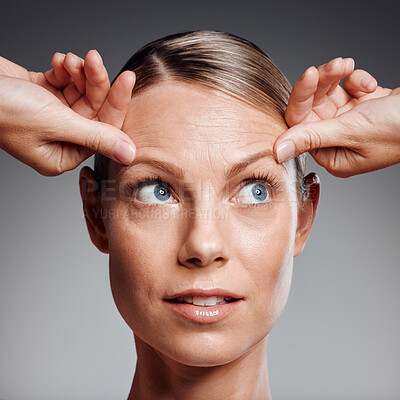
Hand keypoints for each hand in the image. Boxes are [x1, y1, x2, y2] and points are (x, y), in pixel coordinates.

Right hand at [0, 50, 135, 175]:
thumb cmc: (1, 111)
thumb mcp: (56, 124)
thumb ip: (97, 137)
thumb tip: (129, 154)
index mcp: (63, 155)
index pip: (103, 131)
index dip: (117, 104)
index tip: (127, 80)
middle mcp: (60, 138)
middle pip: (94, 109)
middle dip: (95, 82)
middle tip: (94, 59)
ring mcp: (52, 116)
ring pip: (82, 92)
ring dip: (79, 72)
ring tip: (68, 60)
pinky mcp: (43, 95)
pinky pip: (65, 82)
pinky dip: (65, 70)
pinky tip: (57, 61)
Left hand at [274, 57, 399, 176]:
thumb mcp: (351, 132)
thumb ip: (311, 138)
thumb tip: (277, 152)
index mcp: (332, 156)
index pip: (301, 126)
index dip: (302, 99)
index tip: (309, 76)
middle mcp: (338, 142)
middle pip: (313, 107)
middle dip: (322, 82)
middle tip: (334, 65)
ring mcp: (350, 124)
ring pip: (328, 95)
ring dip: (337, 77)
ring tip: (349, 66)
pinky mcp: (363, 108)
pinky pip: (348, 89)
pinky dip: (358, 82)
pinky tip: (369, 86)